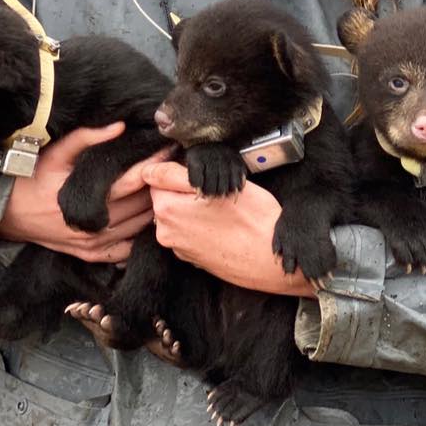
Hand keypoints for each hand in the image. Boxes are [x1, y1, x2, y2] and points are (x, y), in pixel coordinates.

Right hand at [0, 123, 170, 262]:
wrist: (7, 213)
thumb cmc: (33, 178)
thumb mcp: (57, 153)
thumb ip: (88, 138)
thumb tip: (120, 126)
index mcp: (89, 197)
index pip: (134, 180)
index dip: (154, 164)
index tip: (169, 149)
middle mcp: (96, 225)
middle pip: (142, 205)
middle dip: (159, 185)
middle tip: (173, 168)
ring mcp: (94, 244)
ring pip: (140, 227)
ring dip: (154, 208)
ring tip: (166, 189)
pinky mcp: (91, 255)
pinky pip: (127, 250)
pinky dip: (140, 235)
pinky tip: (148, 219)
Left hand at [141, 161, 315, 297]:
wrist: (273, 260)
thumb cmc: (253, 219)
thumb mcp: (217, 182)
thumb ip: (178, 173)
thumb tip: (152, 169)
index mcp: (166, 208)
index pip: (155, 175)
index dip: (173, 164)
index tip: (194, 165)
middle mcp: (165, 231)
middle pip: (165, 195)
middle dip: (182, 187)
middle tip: (214, 186)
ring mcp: (178, 247)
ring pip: (177, 212)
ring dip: (190, 206)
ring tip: (220, 206)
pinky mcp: (191, 259)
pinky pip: (187, 230)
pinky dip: (198, 224)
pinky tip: (221, 223)